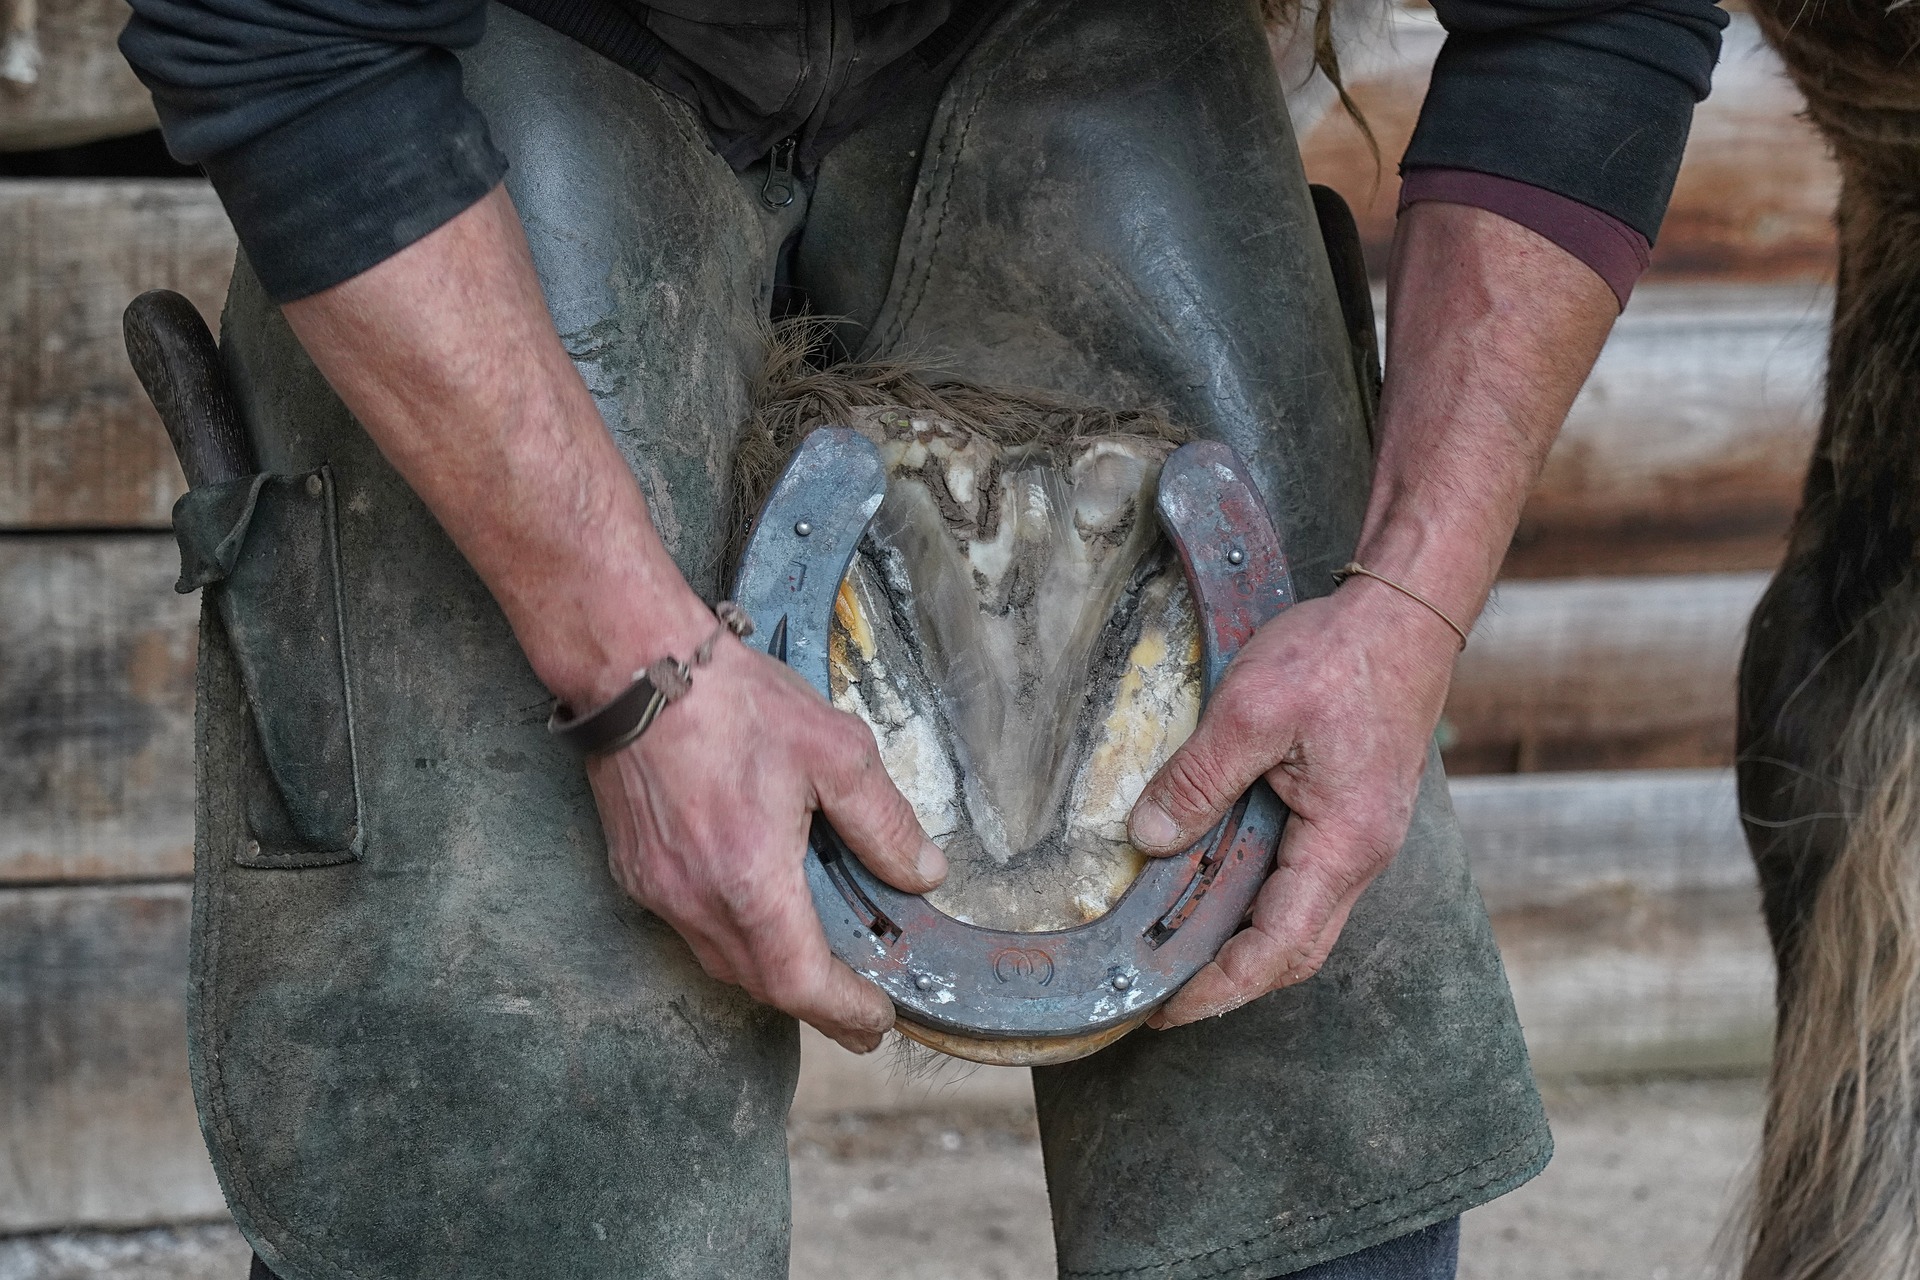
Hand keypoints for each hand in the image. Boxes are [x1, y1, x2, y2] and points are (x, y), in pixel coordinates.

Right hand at [588, 635, 945, 1052]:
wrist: (634, 665)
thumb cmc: (731, 702)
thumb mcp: (834, 752)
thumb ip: (884, 822)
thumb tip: (923, 873)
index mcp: (750, 881)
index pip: (800, 983)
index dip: (844, 1012)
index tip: (878, 1020)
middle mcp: (696, 901)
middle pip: (760, 984)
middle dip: (816, 1004)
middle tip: (859, 1012)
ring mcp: (657, 890)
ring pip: (721, 961)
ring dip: (771, 973)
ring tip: (816, 966)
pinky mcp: (635, 870)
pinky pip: (690, 928)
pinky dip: (733, 937)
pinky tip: (758, 911)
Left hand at [1127, 580, 1460, 1027]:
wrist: (1403, 614)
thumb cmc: (1339, 656)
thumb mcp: (1252, 709)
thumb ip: (1198, 779)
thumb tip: (1149, 840)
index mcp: (1343, 843)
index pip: (1279, 948)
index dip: (1220, 987)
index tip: (1164, 1009)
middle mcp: (1359, 855)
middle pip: (1294, 950)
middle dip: (1228, 982)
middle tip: (1158, 993)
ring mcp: (1357, 837)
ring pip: (1299, 917)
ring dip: (1241, 943)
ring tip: (1174, 951)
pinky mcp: (1348, 814)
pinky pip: (1300, 879)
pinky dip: (1254, 899)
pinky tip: (1209, 885)